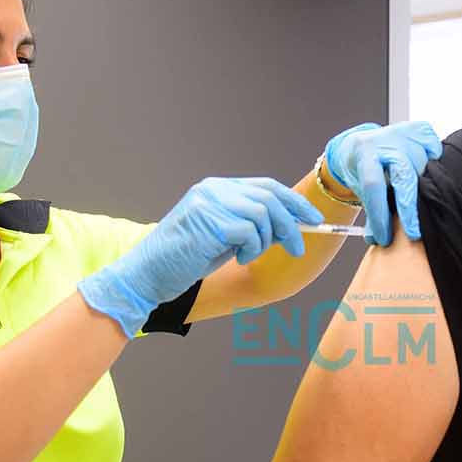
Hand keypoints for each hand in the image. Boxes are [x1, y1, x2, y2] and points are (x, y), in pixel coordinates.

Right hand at [77, 177, 324, 337]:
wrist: (147, 275)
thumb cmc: (185, 259)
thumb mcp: (224, 237)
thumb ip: (252, 225)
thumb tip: (292, 226)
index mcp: (216, 187)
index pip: (266, 186)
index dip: (294, 202)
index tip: (314, 219)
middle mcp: (214, 189)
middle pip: (270, 197)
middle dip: (291, 224)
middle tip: (298, 248)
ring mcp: (210, 202)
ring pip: (263, 214)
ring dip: (266, 241)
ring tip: (249, 256)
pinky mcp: (209, 222)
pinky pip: (250, 232)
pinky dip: (252, 249)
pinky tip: (237, 258)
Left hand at [323, 120, 442, 245]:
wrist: (361, 143)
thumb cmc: (362, 170)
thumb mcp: (359, 189)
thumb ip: (370, 212)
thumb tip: (378, 240)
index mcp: (363, 154)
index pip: (373, 185)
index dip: (380, 214)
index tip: (385, 237)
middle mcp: (383, 140)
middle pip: (403, 174)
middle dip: (409, 206)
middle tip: (413, 233)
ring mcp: (403, 132)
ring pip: (423, 164)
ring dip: (423, 188)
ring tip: (420, 203)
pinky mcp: (420, 129)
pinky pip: (435, 149)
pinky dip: (434, 162)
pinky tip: (428, 172)